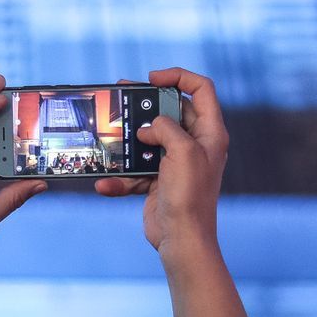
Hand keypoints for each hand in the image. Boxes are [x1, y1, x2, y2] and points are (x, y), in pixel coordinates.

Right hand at [94, 68, 227, 259]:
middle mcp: (195, 144)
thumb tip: (149, 128)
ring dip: (129, 140)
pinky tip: (105, 183)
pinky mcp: (159, 180)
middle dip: (146, 104)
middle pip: (171, 111)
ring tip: (108, 135)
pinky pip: (136, 170)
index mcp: (210, 133)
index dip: (179, 77)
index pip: (201, 89)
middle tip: (122, 94)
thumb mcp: (182, 151)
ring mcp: (176, 162)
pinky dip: (121, 176)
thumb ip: (166, 128)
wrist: (181, 240)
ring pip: (149, 140)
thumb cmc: (190, 196)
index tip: (152, 78)